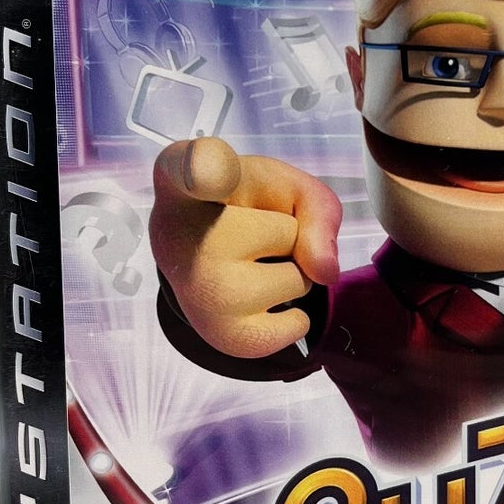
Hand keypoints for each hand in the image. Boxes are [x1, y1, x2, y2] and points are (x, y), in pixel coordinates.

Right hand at [150, 136, 341, 359]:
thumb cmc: (242, 205)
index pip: (191, 171)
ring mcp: (194, 291)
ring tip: (251, 263)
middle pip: (287, 232)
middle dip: (285, 233)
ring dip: (290, 273)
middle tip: (245, 232)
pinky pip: (295, 326)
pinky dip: (295, 318)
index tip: (200, 170)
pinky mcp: (216, 334)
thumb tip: (325, 273)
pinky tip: (262, 298)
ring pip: (297, 279)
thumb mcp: (285, 184)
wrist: (196, 250)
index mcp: (182, 179)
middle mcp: (178, 236)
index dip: (199, 169)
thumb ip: (317, 209)